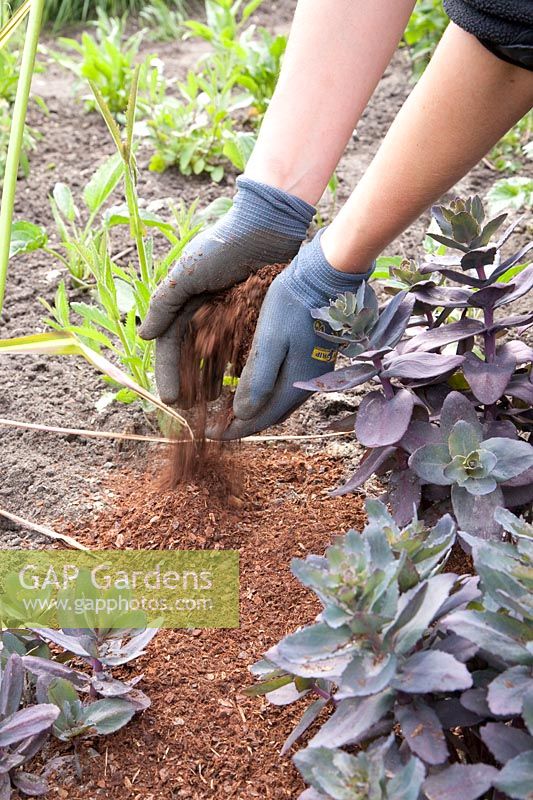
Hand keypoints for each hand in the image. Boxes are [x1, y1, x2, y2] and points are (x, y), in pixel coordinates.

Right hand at [138, 177, 314, 403]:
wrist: (267, 225)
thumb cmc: (222, 245)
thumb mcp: (187, 274)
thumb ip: (164, 305)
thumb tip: (143, 337)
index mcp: (184, 302)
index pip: (170, 345)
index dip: (168, 372)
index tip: (171, 399)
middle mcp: (204, 311)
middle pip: (192, 356)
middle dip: (190, 383)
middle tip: (194, 410)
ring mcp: (229, 315)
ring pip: (217, 356)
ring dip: (214, 380)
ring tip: (218, 403)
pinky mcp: (253, 315)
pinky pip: (243, 348)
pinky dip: (241, 366)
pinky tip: (243, 385)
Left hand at [210, 229, 372, 438]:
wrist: (327, 279)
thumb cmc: (294, 305)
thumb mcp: (269, 342)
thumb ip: (257, 381)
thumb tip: (240, 415)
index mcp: (292, 387)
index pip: (257, 421)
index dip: (231, 430)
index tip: (207, 434)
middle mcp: (304, 387)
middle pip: (268, 417)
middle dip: (241, 424)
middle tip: (215, 424)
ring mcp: (311, 375)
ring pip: (277, 405)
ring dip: (254, 410)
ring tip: (229, 409)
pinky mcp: (312, 362)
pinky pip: (284, 390)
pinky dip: (266, 395)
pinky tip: (253, 386)